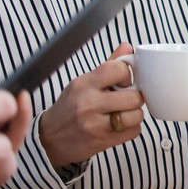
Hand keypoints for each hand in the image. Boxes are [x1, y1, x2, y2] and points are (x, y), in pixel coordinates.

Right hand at [36, 45, 145, 168]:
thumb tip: (128, 47)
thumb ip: (108, 66)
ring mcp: (95, 125)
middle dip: (135, 98)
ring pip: (137, 116)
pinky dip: (131, 129)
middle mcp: (89, 104)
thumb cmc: (70, 107)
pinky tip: (119, 126)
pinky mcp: (102, 141)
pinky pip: (134, 132)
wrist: (51, 138)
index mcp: (84, 84)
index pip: (119, 70)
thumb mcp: (84, 83)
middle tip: (126, 99)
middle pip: (134, 97)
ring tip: (123, 113)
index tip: (124, 81)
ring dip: (134, 114)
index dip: (127, 75)